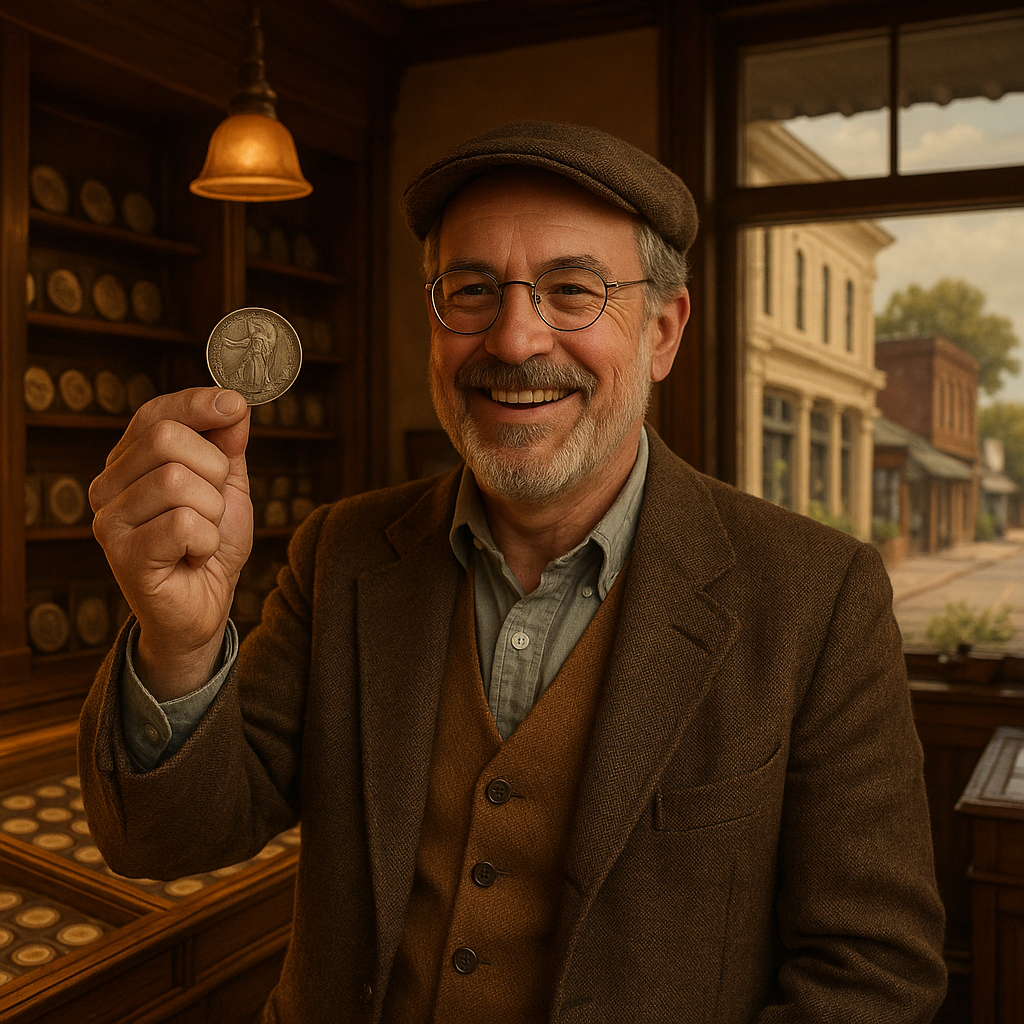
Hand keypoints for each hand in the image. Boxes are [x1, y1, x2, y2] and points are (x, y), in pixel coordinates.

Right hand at [89, 387, 251, 699]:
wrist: (204, 606)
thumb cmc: (209, 544)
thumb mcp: (227, 485)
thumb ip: (227, 444)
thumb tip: (232, 403)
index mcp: (129, 462)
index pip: (155, 413)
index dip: (197, 403)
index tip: (235, 406)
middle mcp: (108, 486)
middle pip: (167, 439)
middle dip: (213, 470)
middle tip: (212, 507)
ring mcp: (109, 521)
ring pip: (177, 481)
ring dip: (211, 512)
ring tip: (202, 536)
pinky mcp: (123, 555)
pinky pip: (183, 524)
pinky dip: (206, 541)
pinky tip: (194, 556)